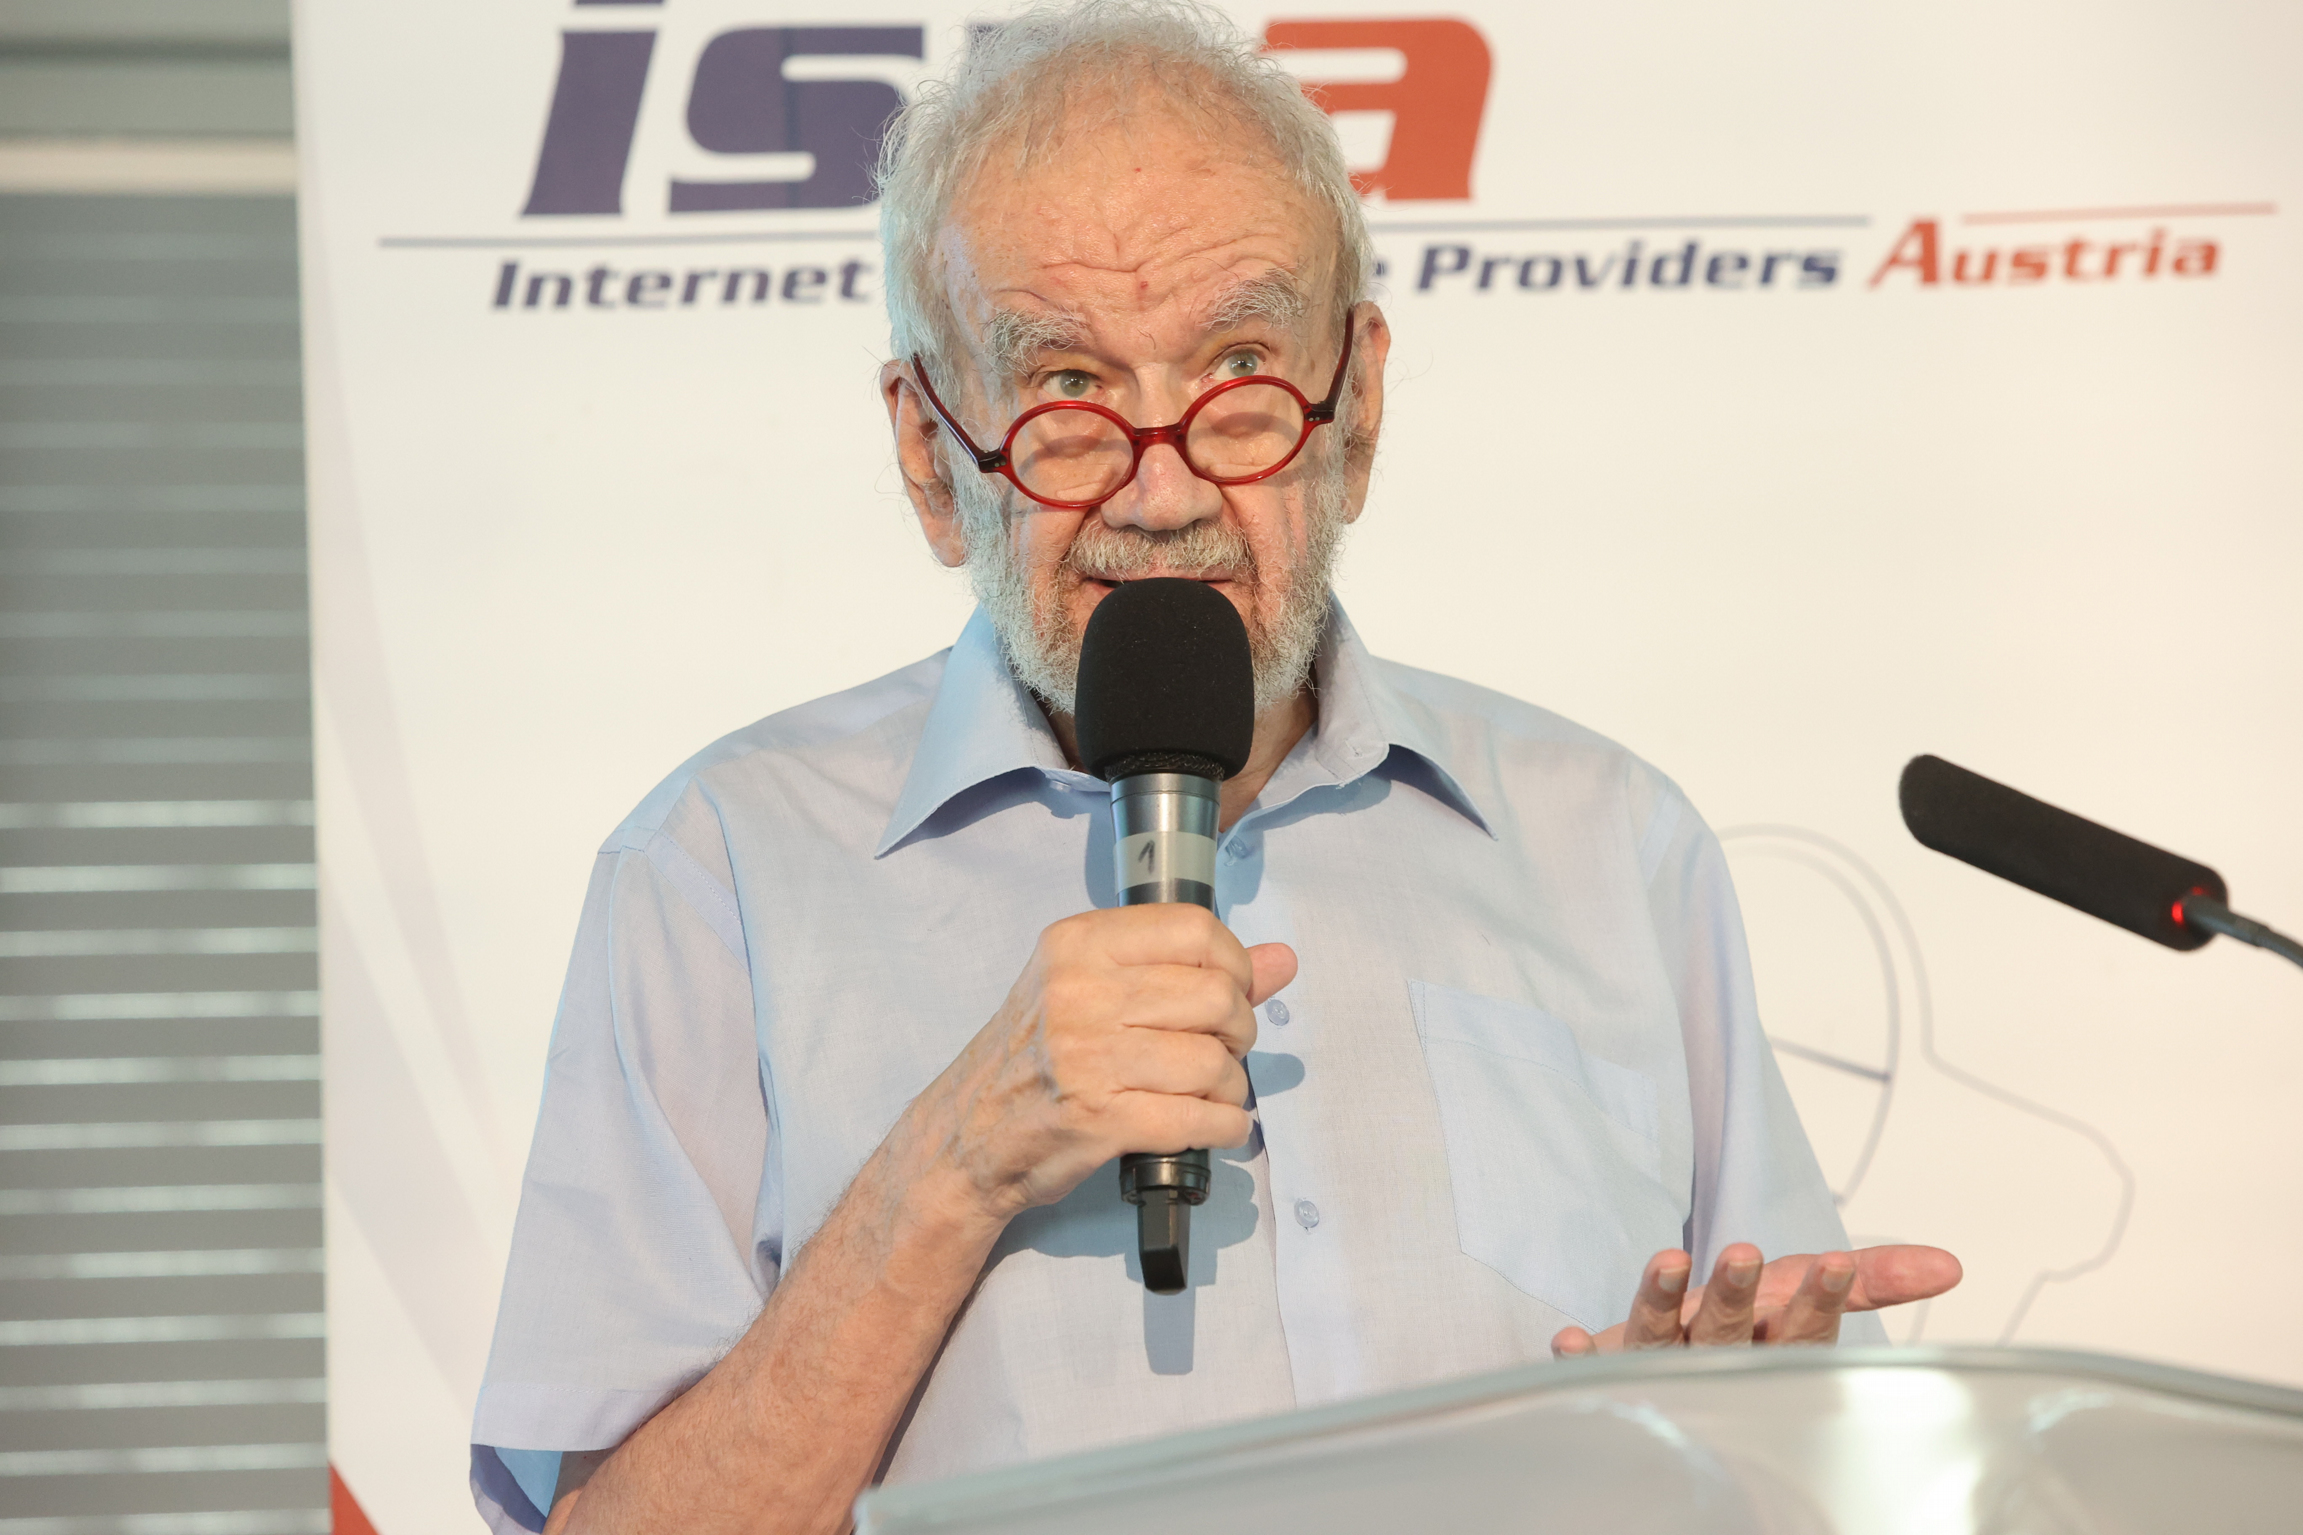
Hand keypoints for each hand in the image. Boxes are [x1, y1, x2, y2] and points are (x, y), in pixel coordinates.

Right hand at [896, 905, 1296, 1229]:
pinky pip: (1198, 1118)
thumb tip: (1282, 960)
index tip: (1230, 990)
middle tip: (1222, 1048)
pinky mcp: (1097, 1119)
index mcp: (1078, 944)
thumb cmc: (1038, 1057)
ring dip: (1231, 1086)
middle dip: (1238, 1030)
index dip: (1234, 963)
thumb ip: (1189, 970)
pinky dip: (1223, 1126)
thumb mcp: (1093, 989)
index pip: (1194, 929)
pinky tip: (1213, 1125)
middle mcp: (1079, 992)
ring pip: (1212, 1060)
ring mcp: (1086, 1057)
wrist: (968, 1135)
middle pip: (1214, 994)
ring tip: (1213, 1092)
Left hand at [1550, 1242, 1962, 1355]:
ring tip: (1667, 1261)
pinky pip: (1588, 1362)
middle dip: (1733, 1296)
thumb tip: (1952, 1264)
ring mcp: (1655, 1365)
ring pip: (1657, 1339)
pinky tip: (1566, 1337)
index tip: (1836, 1264)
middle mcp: (1712, 1361)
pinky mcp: (1601, 1365)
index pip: (1801, 1330)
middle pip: (1726, 1333)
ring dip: (1660, 1302)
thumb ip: (1869, 1279)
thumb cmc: (1744, 1331)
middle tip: (1739, 1252)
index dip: (1818, 1300)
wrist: (1668, 1383)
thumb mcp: (1801, 1294)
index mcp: (1768, 1348)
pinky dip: (1580, 1353)